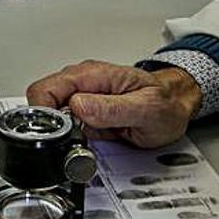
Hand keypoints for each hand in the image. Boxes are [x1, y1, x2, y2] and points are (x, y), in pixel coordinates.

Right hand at [26, 60, 201, 147]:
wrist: (177, 105)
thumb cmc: (166, 103)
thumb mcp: (146, 109)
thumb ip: (112, 108)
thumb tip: (78, 106)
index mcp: (93, 75)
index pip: (46, 89)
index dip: (45, 115)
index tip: (61, 133)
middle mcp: (83, 82)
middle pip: (42, 102)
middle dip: (51, 127)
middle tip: (74, 142)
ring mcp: (82, 97)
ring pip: (51, 117)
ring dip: (61, 135)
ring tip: (87, 143)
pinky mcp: (85, 112)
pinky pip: (65, 126)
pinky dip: (70, 138)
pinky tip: (89, 142)